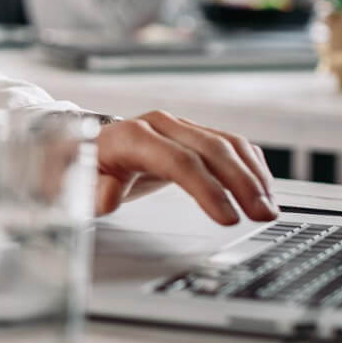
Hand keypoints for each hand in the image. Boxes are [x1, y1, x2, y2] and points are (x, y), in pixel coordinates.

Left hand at [91, 111, 278, 223]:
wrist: (77, 145)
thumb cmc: (76, 167)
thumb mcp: (72, 184)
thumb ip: (90, 191)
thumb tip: (108, 196)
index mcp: (130, 136)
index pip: (178, 160)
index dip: (207, 189)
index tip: (228, 217)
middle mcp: (158, 125)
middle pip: (210, 149)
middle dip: (241, 184)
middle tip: (262, 216)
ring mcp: (176, 127)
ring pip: (225, 143)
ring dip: (252, 175)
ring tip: (269, 207)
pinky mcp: (189, 134)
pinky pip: (228, 144)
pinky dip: (249, 165)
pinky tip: (261, 188)